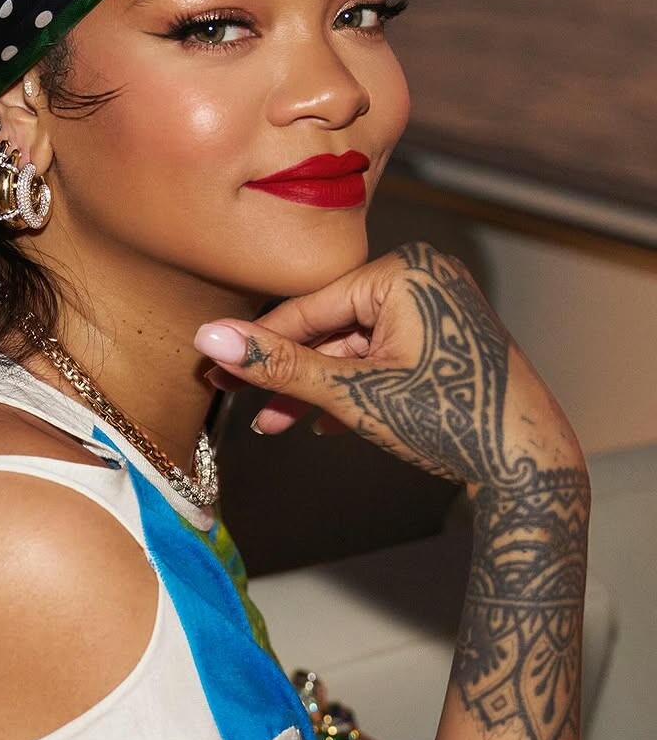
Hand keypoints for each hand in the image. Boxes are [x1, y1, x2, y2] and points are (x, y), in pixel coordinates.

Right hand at [194, 240, 585, 487]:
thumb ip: (278, 365)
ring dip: (315, 388)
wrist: (529, 467)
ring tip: (277, 424)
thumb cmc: (454, 421)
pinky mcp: (443, 338)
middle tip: (239, 400)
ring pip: (352, 348)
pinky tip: (324, 423)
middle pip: (329, 328)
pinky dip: (351, 389)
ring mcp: (436, 308)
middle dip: (287, 374)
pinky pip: (380, 357)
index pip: (309, 307)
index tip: (211, 362)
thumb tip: (212, 339)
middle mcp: (422, 278)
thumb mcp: (352, 394)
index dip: (256, 343)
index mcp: (404, 272)